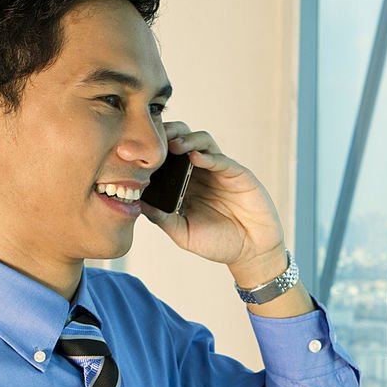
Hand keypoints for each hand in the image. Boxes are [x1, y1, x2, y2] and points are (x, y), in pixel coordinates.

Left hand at [139, 122, 286, 279]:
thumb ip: (162, 218)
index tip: (136, 150)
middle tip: (154, 138)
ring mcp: (218, 171)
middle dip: (169, 134)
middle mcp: (200, 173)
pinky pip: (220, 159)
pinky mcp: (237, 174)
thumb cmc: (218, 243)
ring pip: (202, 142)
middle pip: (183, 140)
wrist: (250, 252)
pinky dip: (207, 156)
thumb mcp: (183, 233)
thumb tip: (136, 203)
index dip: (153, 151)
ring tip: (174, 145)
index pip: (166, 158)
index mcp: (184, 184)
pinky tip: (194, 157)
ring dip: (187, 139)